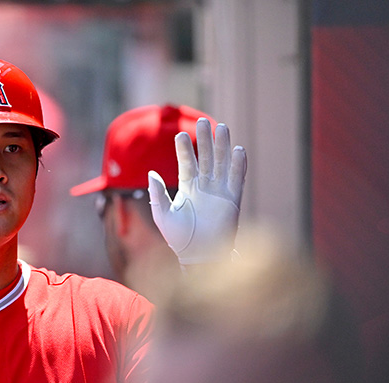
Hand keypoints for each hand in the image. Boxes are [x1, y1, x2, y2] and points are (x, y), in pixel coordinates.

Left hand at [148, 118, 246, 264]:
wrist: (198, 255)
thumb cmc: (178, 239)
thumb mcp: (162, 214)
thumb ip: (157, 194)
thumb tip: (150, 173)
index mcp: (188, 189)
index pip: (187, 164)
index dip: (184, 149)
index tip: (180, 134)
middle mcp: (205, 187)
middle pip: (206, 158)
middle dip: (205, 140)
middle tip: (203, 121)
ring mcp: (220, 192)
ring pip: (222, 163)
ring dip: (222, 146)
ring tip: (222, 127)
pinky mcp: (233, 200)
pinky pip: (236, 179)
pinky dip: (238, 165)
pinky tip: (238, 149)